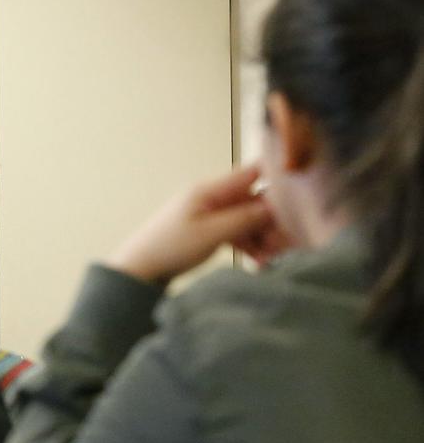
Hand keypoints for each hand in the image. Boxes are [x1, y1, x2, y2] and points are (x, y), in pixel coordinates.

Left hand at [106, 167, 286, 284]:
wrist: (140, 269)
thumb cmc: (169, 247)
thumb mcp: (212, 233)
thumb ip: (245, 218)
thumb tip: (277, 206)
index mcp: (210, 190)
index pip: (252, 173)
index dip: (278, 177)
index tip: (303, 191)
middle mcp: (212, 197)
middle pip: (254, 200)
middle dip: (273, 220)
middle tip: (288, 242)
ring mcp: (210, 213)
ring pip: (248, 219)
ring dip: (263, 236)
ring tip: (273, 258)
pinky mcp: (209, 229)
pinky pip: (237, 232)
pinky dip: (249, 244)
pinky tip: (260, 261)